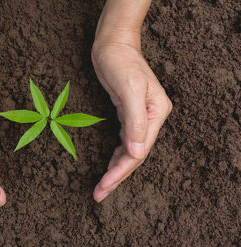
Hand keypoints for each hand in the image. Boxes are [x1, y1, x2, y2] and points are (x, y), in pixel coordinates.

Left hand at [91, 42, 171, 201]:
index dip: (121, 171)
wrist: (112, 44)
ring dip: (115, 170)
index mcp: (155, 114)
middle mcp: (151, 118)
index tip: (104, 185)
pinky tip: (108, 166)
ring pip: (129, 152)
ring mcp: (139, 117)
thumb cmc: (120, 61)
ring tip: (101, 187)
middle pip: (135, 155)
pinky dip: (116, 156)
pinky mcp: (127, 114)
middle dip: (116, 176)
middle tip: (99, 195)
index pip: (139, 151)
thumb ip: (135, 120)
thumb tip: (137, 152)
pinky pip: (123, 142)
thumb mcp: (129, 88)